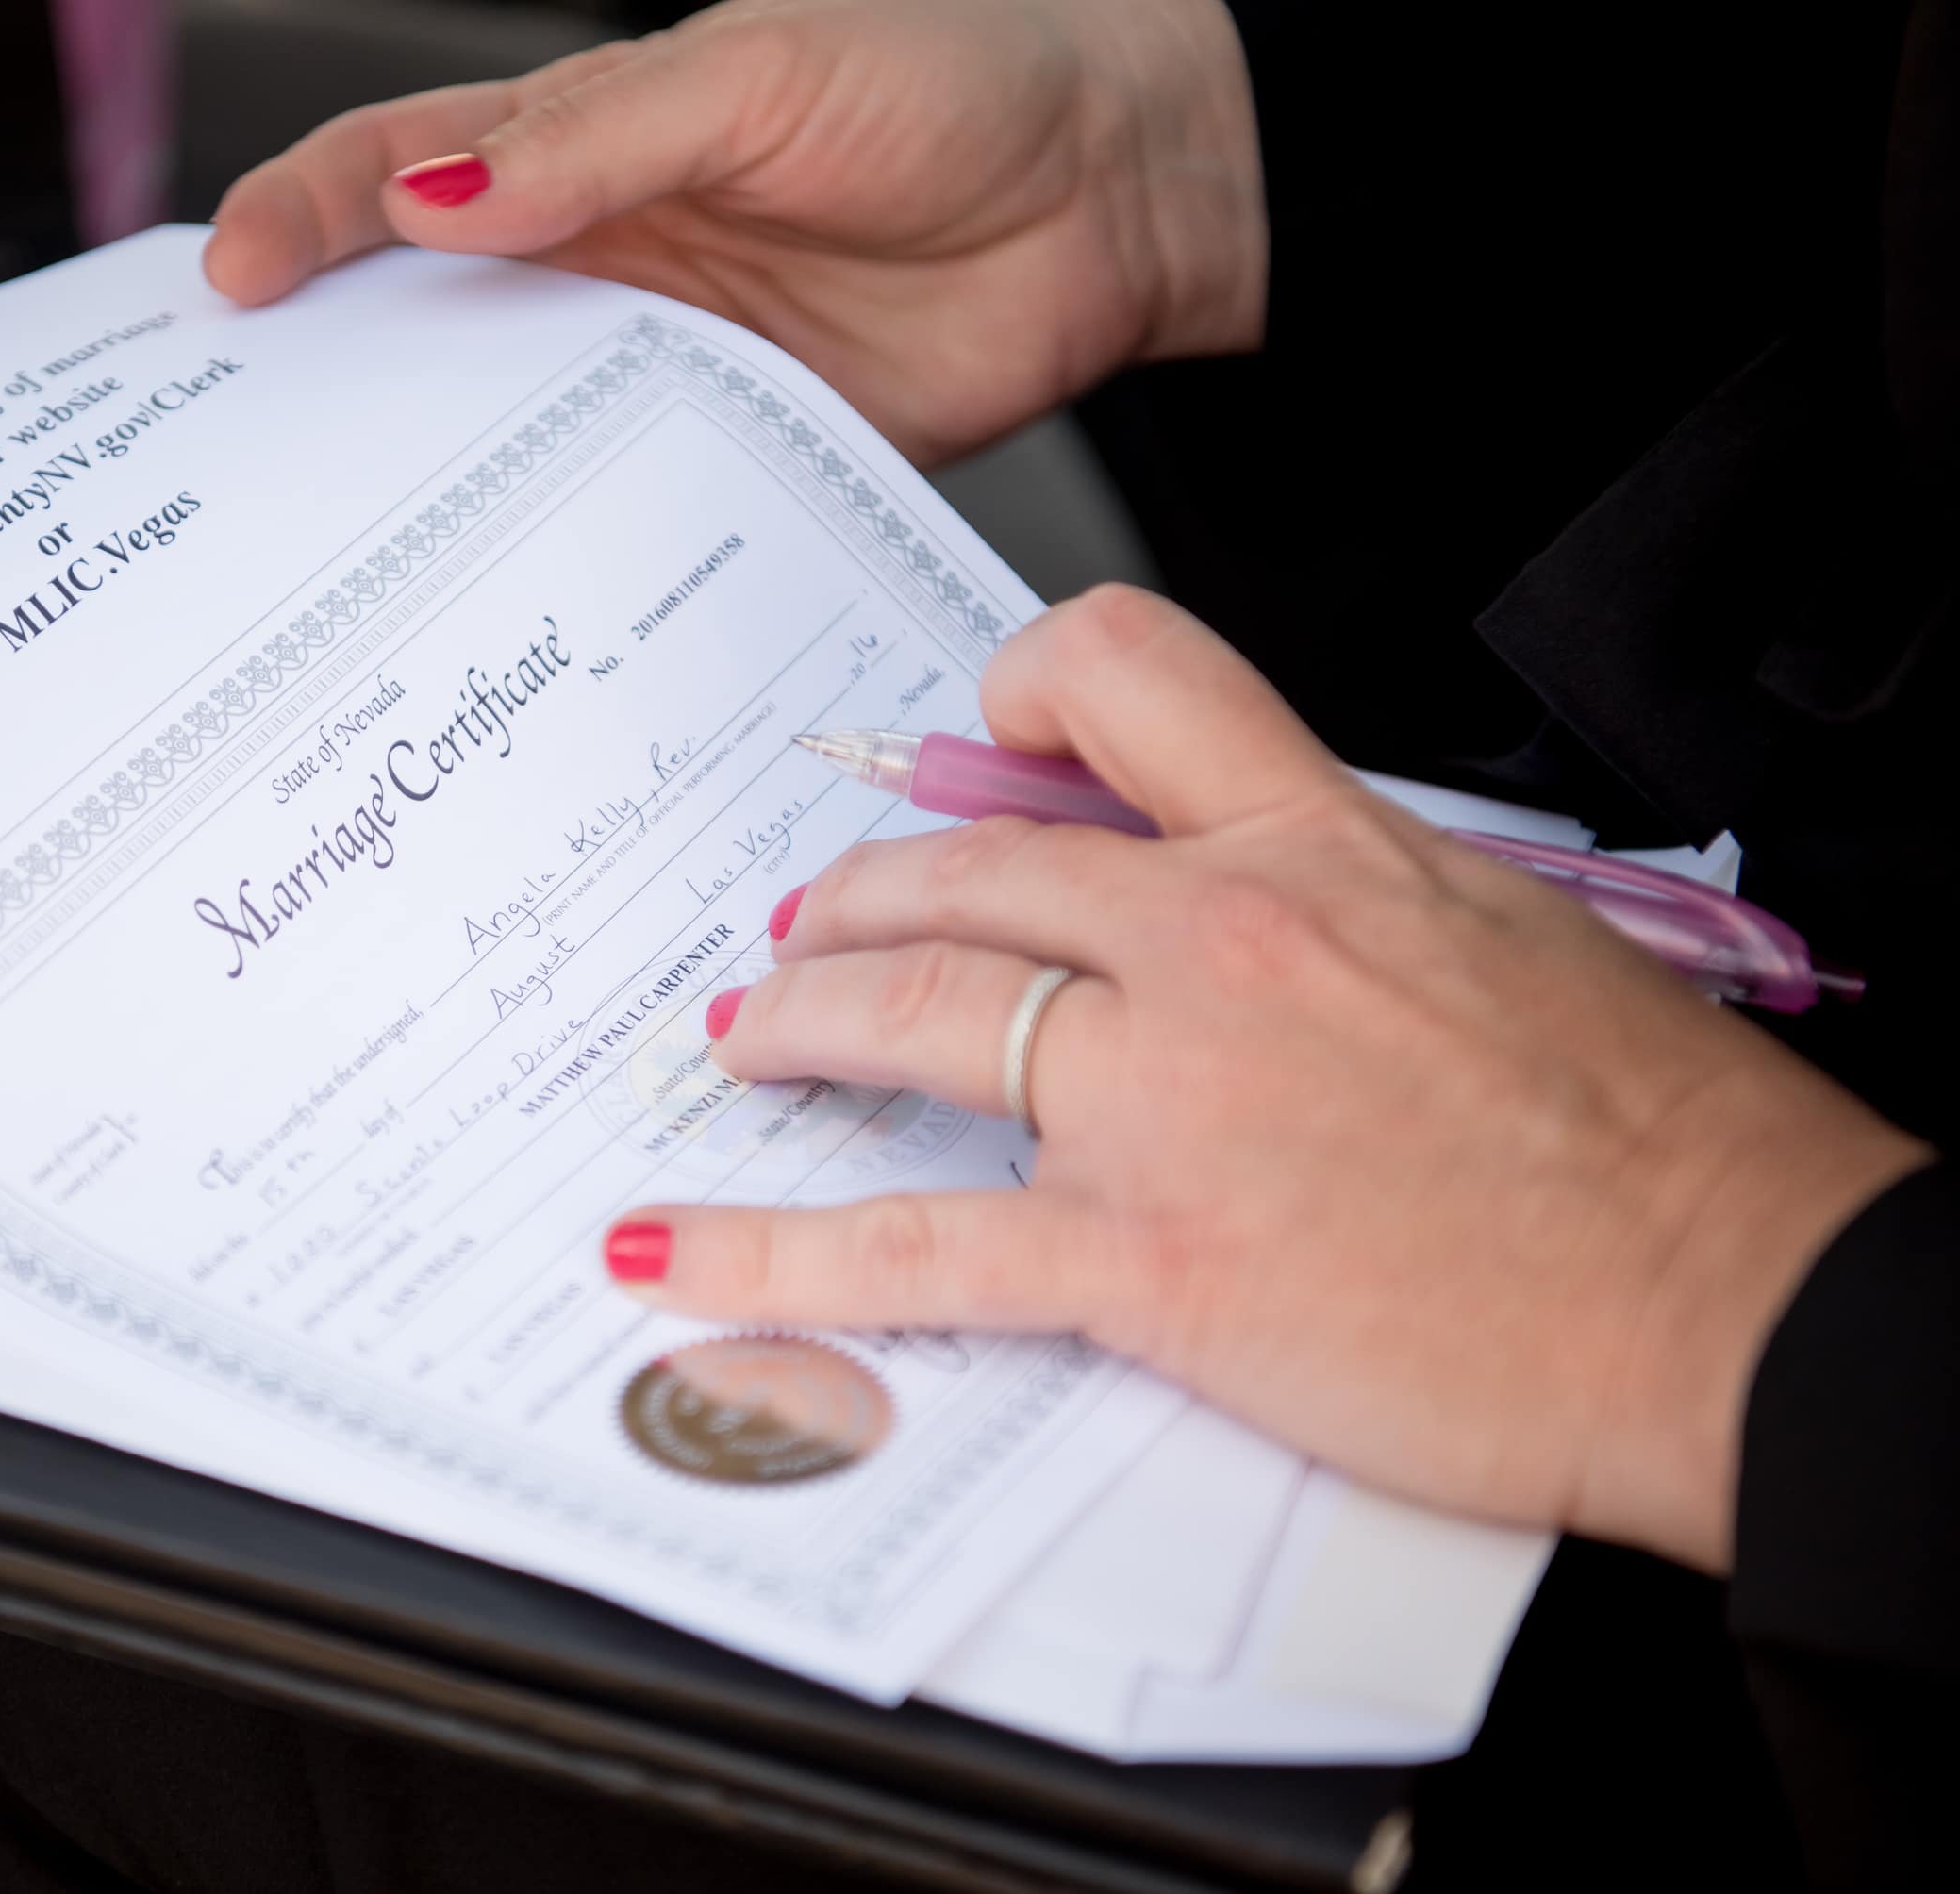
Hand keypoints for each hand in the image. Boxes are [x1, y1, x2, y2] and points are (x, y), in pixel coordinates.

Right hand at [201, 0, 1267, 462]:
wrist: (1117, 196)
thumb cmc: (954, 87)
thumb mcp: (763, 76)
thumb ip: (600, 138)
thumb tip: (434, 192)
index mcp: (579, 146)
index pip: (396, 172)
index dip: (302, 218)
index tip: (232, 280)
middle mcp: (602, 263)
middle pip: (426, 322)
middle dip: (325, 379)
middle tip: (242, 453)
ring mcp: (664, 370)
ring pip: (511, 436)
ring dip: (433, 489)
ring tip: (348, 555)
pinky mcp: (735, 461)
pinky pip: (631, 513)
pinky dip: (569, 557)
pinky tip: (519, 597)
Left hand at [608, 587, 1928, 1572]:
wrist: (1734, 1301)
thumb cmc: (1651, 1142)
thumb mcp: (1502, 935)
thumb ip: (1343, 893)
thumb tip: (1251, 893)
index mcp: (1322, 846)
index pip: (1131, 676)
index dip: (1021, 685)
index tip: (973, 730)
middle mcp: (1225, 943)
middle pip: (970, 865)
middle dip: (858, 899)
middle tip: (805, 930)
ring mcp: (1172, 1096)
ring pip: (913, 1012)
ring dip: (799, 1027)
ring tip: (745, 1046)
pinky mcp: (1150, 1254)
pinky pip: (915, 1239)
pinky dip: (773, 1245)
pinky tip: (678, 1247)